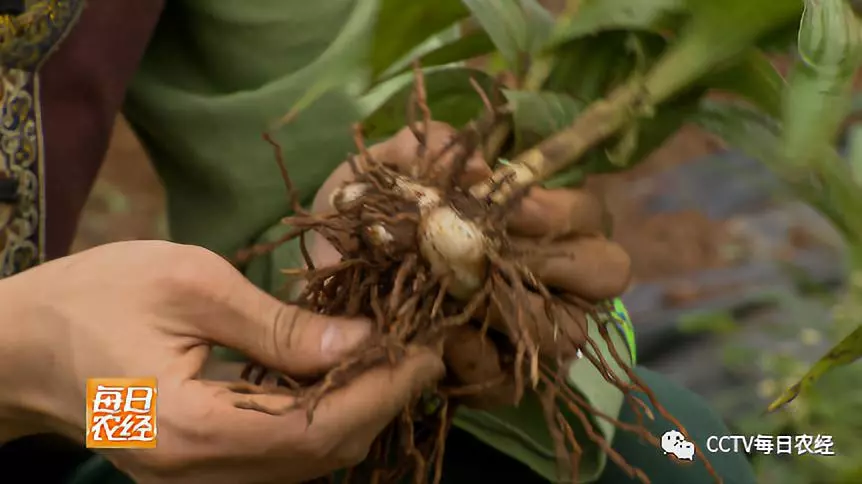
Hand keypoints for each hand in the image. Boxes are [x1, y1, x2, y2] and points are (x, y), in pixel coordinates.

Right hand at [0, 241, 442, 483]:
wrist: (19, 346)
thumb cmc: (92, 298)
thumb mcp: (190, 285)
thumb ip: (280, 325)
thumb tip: (361, 339)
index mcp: (192, 428)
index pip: (320, 429)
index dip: (384, 391)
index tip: (427, 350)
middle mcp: (200, 473)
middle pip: (323, 455)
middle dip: (383, 402)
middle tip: (420, 350)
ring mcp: (197, 479)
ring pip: (308, 463)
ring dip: (359, 412)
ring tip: (392, 358)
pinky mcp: (197, 468)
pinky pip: (281, 457)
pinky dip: (322, 420)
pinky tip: (339, 378)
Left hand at [310, 122, 630, 408]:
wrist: (333, 279)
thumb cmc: (376, 217)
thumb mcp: (384, 172)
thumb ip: (423, 152)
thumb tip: (478, 169)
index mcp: (544, 222)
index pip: (588, 213)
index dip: (558, 211)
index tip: (510, 208)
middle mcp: (556, 277)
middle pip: (605, 271)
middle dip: (550, 262)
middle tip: (490, 254)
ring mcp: (533, 332)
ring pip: (566, 333)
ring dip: (511, 310)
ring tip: (458, 292)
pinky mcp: (499, 378)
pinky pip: (510, 379)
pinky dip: (476, 359)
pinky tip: (441, 337)